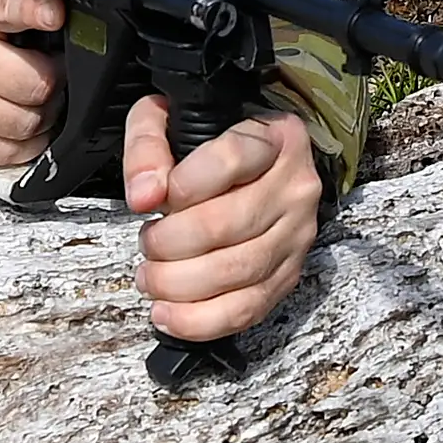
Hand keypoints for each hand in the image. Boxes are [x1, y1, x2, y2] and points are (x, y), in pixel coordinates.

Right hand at [0, 0, 64, 166]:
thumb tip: (58, 2)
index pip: (7, 5)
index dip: (37, 10)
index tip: (56, 15)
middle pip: (33, 80)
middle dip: (54, 79)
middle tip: (52, 73)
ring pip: (26, 122)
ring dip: (43, 115)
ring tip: (36, 101)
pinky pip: (5, 152)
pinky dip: (25, 145)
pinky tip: (23, 129)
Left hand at [122, 102, 322, 338]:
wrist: (256, 169)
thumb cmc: (211, 147)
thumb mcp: (171, 122)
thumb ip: (148, 146)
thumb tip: (145, 195)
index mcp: (275, 138)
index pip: (231, 159)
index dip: (182, 184)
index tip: (152, 198)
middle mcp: (295, 187)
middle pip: (228, 224)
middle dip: (169, 243)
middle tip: (147, 241)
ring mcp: (297, 235)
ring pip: (237, 272)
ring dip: (179, 283)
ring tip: (152, 276)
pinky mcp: (288, 275)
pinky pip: (247, 309)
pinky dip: (200, 321)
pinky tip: (168, 313)